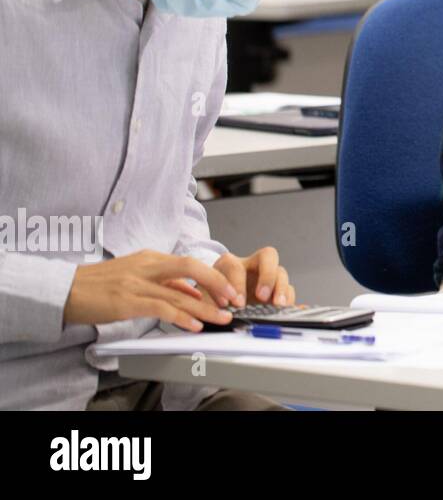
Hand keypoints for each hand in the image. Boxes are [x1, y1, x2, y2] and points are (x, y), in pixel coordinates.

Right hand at [65, 250, 238, 331]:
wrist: (65, 290)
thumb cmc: (100, 285)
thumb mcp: (136, 275)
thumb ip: (164, 283)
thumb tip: (192, 293)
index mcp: (151, 258)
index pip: (190, 264)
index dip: (213, 277)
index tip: (228, 291)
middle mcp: (147, 266)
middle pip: (192, 269)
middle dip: (217, 284)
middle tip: (234, 300)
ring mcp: (137, 283)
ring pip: (180, 293)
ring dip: (205, 308)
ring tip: (222, 318)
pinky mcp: (127, 301)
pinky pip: (161, 308)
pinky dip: (181, 317)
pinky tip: (193, 325)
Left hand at [212, 247, 294, 307]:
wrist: (212, 308)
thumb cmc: (207, 302)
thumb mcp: (203, 302)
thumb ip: (209, 306)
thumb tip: (219, 312)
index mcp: (228, 265)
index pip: (235, 266)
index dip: (237, 283)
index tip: (236, 302)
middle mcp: (250, 266)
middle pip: (267, 256)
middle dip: (267, 275)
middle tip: (262, 295)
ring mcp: (265, 277)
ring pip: (280, 272)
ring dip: (281, 288)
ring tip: (277, 305)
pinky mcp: (275, 290)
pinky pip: (288, 289)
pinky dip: (288, 298)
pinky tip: (284, 309)